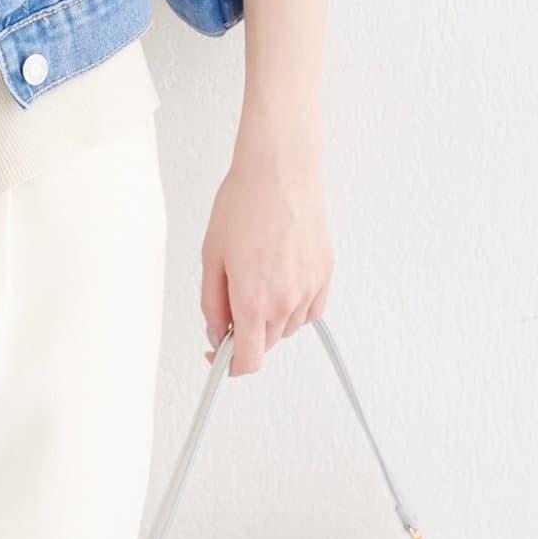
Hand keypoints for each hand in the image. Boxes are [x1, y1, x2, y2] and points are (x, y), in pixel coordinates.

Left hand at [198, 135, 334, 375]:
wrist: (280, 172)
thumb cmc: (243, 204)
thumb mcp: (211, 255)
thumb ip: (212, 304)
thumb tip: (217, 334)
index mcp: (254, 299)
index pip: (248, 360)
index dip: (231, 366)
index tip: (220, 358)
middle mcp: (287, 301)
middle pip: (266, 344)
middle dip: (246, 333)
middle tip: (230, 299)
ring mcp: (310, 289)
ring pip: (287, 328)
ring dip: (269, 318)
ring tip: (255, 275)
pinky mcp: (325, 275)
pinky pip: (309, 310)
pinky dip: (293, 305)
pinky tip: (279, 278)